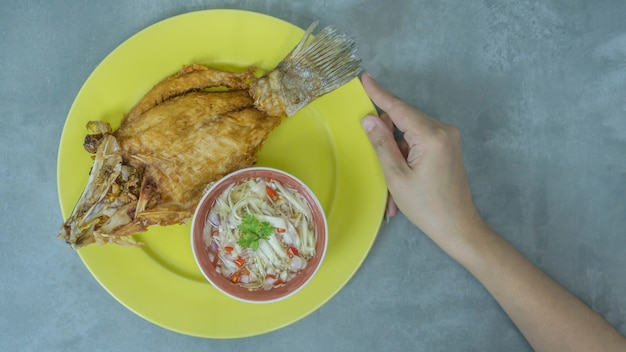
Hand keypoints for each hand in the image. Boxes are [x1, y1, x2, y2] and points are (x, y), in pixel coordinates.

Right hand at [360, 73, 483, 252]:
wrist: (458, 227)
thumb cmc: (426, 206)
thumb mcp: (396, 176)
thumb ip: (381, 144)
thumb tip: (369, 119)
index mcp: (431, 135)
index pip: (399, 108)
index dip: (379, 93)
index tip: (364, 78)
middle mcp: (443, 130)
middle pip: (404, 120)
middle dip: (386, 138)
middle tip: (376, 161)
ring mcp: (448, 138)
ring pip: (409, 133)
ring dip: (395, 154)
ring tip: (393, 187)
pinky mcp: (447, 147)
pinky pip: (418, 143)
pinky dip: (406, 158)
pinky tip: (401, 184)